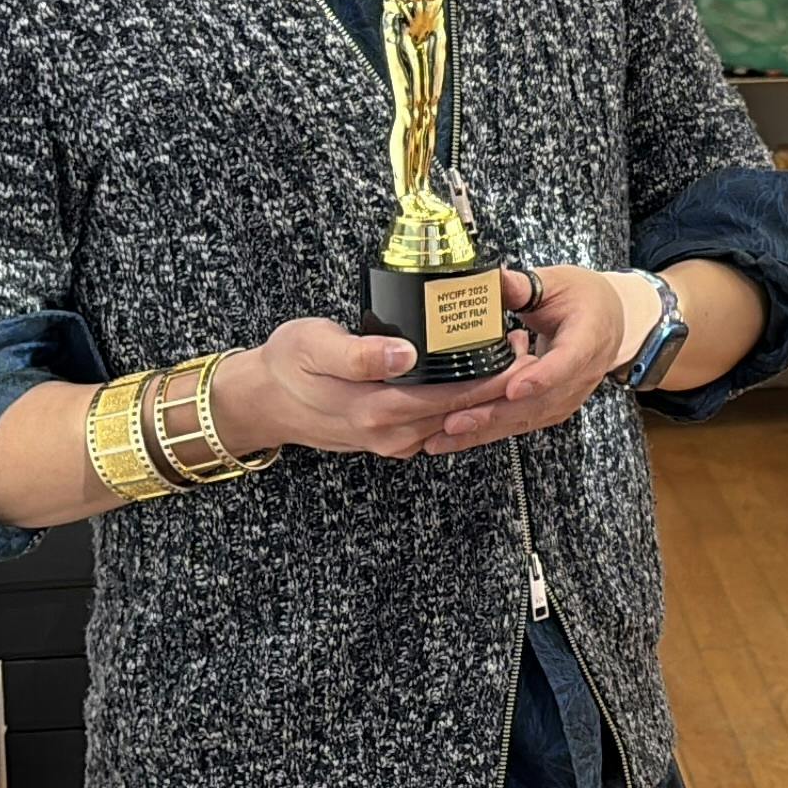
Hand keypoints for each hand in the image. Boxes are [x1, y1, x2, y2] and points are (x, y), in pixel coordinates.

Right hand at [214, 316, 518, 460]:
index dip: (489, 376)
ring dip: (482, 394)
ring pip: (452, 420)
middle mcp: (390, 434)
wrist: (263, 400)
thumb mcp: (314, 346)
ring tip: (508, 356)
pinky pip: (436, 423)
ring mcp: (392, 441)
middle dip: (496, 383)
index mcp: (377, 410)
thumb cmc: (287, 365)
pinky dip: (459, 404)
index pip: (452, 397)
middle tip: (523, 347)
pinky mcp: (391, 438)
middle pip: (460, 412)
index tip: (517, 351)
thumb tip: (404, 354)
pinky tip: (473, 375)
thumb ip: (359, 353)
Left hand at [426, 266, 648, 455]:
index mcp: (588, 339)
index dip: (541, 377)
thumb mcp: (556, 283)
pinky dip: (487, 431)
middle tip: (455, 421)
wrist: (609, 321)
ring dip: (484, 430)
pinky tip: (455, 437)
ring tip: (444, 437)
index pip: (566, 362)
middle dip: (495, 413)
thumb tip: (489, 278)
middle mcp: (581, 375)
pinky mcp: (552, 408)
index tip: (514, 388)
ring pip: (526, 418)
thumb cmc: (584, 299)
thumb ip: (522, 286)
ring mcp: (567, 397)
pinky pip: (520, 422)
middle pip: (539, 401)